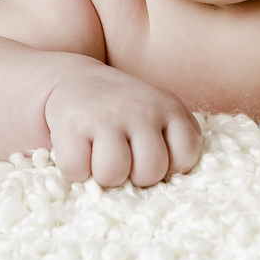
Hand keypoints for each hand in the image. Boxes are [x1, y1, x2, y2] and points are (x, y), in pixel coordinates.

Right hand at [44, 64, 201, 187]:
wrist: (76, 79)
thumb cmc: (124, 109)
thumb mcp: (159, 113)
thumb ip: (175, 141)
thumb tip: (174, 180)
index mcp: (169, 107)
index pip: (186, 154)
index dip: (169, 166)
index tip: (153, 156)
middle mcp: (142, 109)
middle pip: (150, 172)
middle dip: (135, 176)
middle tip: (124, 157)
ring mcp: (107, 115)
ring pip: (113, 174)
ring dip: (103, 175)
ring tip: (100, 154)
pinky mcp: (73, 124)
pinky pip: (78, 171)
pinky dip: (76, 168)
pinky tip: (80, 148)